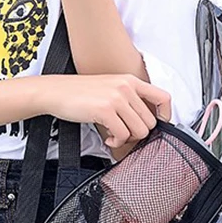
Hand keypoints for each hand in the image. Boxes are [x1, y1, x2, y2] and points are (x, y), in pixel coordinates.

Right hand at [39, 73, 171, 147]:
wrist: (55, 91)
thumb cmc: (80, 92)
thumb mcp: (110, 87)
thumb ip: (129, 98)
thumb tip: (145, 120)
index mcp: (130, 81)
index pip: (164, 98)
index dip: (166, 115)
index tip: (158, 125)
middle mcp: (126, 87)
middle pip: (151, 122)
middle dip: (138, 133)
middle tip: (124, 133)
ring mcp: (116, 98)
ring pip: (139, 130)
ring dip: (127, 138)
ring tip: (114, 134)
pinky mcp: (105, 110)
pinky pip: (123, 135)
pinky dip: (116, 141)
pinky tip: (107, 137)